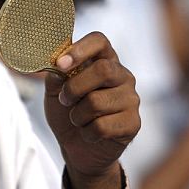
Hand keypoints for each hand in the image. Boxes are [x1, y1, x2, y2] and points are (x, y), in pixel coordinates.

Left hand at [45, 32, 139, 188]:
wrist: (77, 148)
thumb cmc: (67, 112)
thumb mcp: (54, 89)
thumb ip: (55, 73)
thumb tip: (54, 63)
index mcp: (104, 60)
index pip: (99, 41)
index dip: (80, 49)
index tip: (61, 64)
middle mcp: (122, 75)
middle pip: (103, 70)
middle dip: (75, 88)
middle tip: (65, 99)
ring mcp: (131, 99)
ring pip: (98, 101)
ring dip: (77, 115)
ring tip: (78, 119)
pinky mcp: (133, 123)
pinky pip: (103, 126)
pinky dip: (88, 132)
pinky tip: (90, 133)